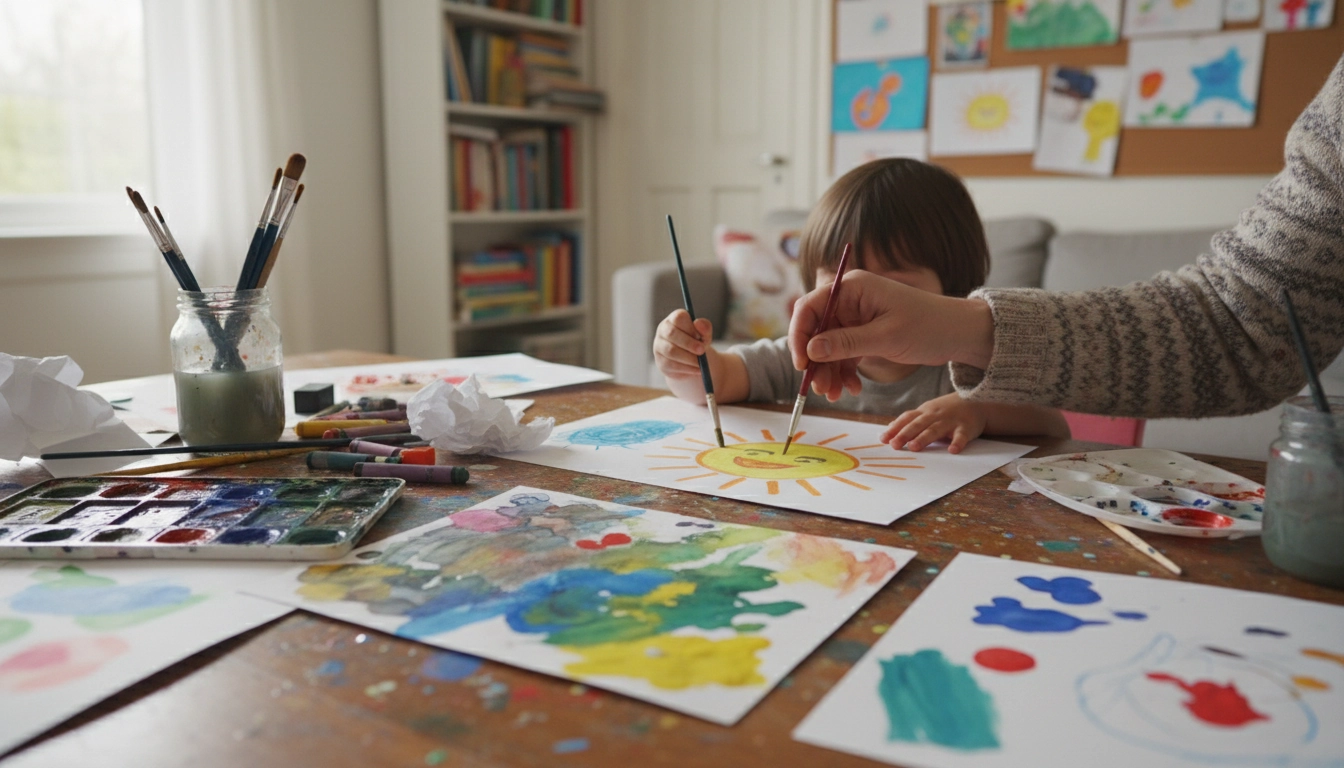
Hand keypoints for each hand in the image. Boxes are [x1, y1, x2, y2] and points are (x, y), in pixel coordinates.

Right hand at [654, 309, 712, 381]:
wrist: (692, 362)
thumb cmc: (698, 343)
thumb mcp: (705, 335)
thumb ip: (705, 328)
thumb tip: (698, 323)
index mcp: (674, 319)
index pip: (678, 318)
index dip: (689, 327)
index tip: (700, 337)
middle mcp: (663, 330)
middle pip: (671, 333)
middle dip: (688, 343)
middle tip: (702, 351)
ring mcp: (659, 346)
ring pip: (671, 351)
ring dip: (688, 358)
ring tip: (701, 363)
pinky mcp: (660, 361)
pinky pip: (671, 365)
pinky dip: (686, 368)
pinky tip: (696, 370)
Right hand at [787, 270, 995, 387]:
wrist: (957, 333)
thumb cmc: (927, 326)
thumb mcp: (885, 336)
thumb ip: (846, 342)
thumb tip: (811, 349)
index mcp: (852, 288)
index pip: (810, 307)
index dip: (800, 335)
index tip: (801, 364)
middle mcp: (850, 299)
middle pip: (816, 330)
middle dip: (815, 361)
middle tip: (819, 389)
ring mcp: (856, 317)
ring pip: (828, 346)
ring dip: (828, 371)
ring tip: (835, 395)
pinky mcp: (863, 333)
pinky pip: (843, 353)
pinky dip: (843, 372)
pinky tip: (851, 389)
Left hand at [881, 394, 985, 453]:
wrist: (975, 401)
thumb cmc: (946, 410)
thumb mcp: (927, 412)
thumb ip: (910, 420)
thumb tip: (889, 428)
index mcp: (924, 412)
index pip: (907, 419)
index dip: (895, 428)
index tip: (883, 439)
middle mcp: (935, 415)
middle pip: (918, 424)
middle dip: (905, 434)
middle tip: (894, 445)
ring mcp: (950, 421)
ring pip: (935, 430)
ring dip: (924, 438)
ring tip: (914, 447)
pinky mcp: (966, 427)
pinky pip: (961, 436)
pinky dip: (957, 442)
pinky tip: (952, 450)